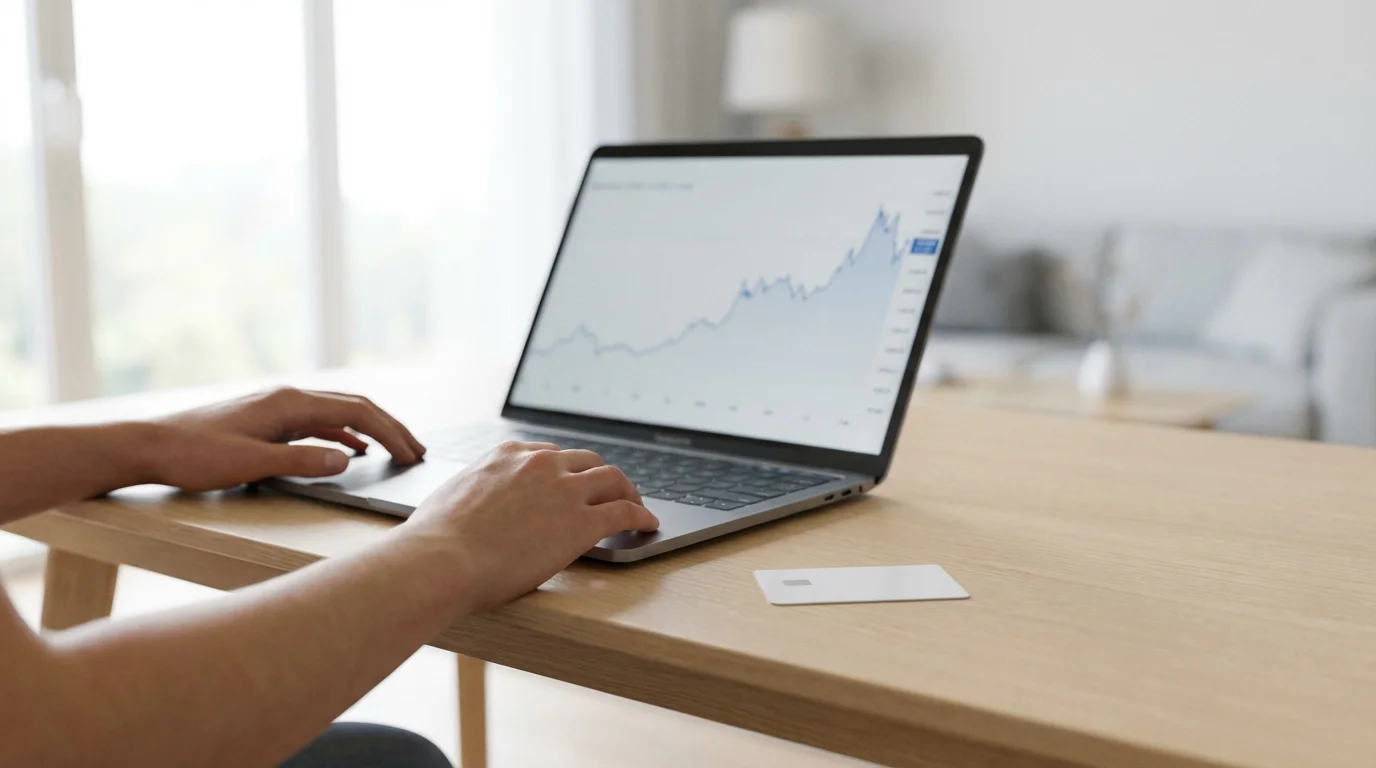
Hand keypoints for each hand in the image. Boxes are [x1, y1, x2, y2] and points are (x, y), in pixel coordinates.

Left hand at [147, 387, 425, 491]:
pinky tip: (353, 450)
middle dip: (391, 428)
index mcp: (290, 403)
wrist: (149, 445)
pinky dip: (345, 434)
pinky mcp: (269, 420)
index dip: (390, 433)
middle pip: (355, 406)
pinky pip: (319, 422)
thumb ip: (302, 462)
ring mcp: (279, 407)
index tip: (412, 454)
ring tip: (396, 450)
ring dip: (371, 430)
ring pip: (339, 413)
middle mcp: (288, 398)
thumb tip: (348, 460)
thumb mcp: (251, 464)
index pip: (356, 412)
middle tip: (418, 451)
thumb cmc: (193, 455)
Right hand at [404, 441, 659, 612]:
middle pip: (586, 461)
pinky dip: (641, 516)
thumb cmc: (434, 541)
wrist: (442, 560)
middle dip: (601, 476)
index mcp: (506, 454)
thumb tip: (469, 504)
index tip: (572, 481)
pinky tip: (648, 524)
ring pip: (612, 479)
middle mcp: (540, 463)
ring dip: (628, 491)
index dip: (566, 470)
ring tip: (636, 506)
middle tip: (611, 491)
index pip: (549, 455)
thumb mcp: (451, 498)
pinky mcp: (582, 521)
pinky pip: (624, 512)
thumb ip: (473, 493)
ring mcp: (565, 490)